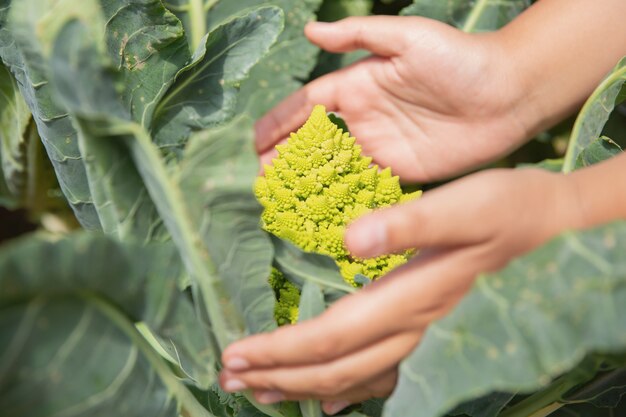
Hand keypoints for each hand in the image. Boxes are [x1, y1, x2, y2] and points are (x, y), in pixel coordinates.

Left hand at [220, 168, 581, 413]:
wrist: (539, 221)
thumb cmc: (501, 207)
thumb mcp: (459, 204)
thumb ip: (406, 223)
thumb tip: (349, 237)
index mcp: (409, 295)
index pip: (333, 335)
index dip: (282, 350)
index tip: (237, 352)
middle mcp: (410, 323)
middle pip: (336, 367)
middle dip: (279, 375)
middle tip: (229, 376)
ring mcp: (418, 329)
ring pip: (354, 375)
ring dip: (301, 384)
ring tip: (259, 391)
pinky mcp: (421, 324)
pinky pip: (379, 371)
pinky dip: (345, 388)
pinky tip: (325, 398)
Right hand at [255, 16, 533, 181]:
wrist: (508, 94)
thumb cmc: (460, 58)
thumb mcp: (407, 38)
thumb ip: (359, 35)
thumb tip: (310, 30)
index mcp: (357, 85)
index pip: (307, 106)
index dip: (279, 123)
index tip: (254, 143)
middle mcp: (363, 117)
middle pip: (313, 141)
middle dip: (285, 158)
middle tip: (262, 181)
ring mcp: (381, 146)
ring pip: (333, 167)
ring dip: (306, 182)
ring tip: (281, 200)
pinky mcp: (401, 171)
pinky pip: (363, 185)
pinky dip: (341, 198)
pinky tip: (321, 212)